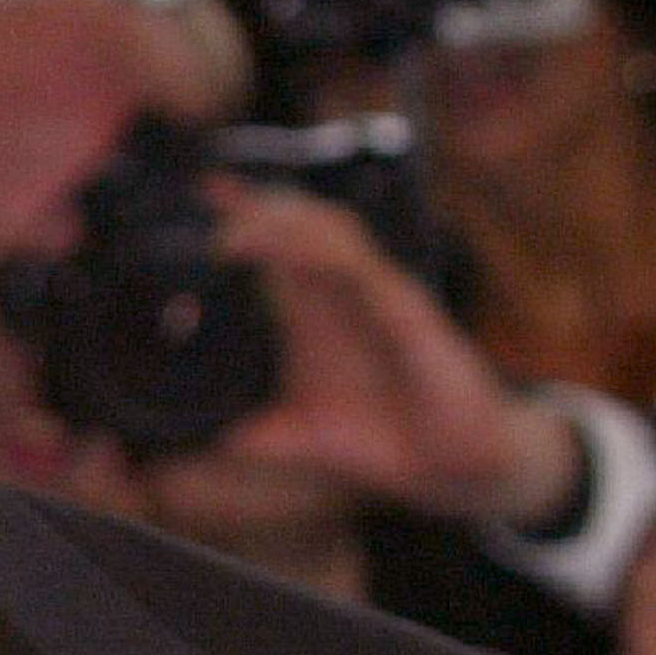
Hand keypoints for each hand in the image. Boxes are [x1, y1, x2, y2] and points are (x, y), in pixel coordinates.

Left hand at [194, 180, 577, 524]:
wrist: (453, 465)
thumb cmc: (384, 438)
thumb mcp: (304, 438)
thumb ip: (259, 437)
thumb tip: (209, 444)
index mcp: (316, 314)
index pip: (278, 248)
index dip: (244, 214)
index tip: (202, 189)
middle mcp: (345, 296)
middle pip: (302, 226)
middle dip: (258, 206)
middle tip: (211, 196)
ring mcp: (380, 300)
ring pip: (336, 236)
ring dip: (287, 223)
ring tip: (240, 225)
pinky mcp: (412, 317)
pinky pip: (371, 274)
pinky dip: (336, 259)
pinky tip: (303, 254)